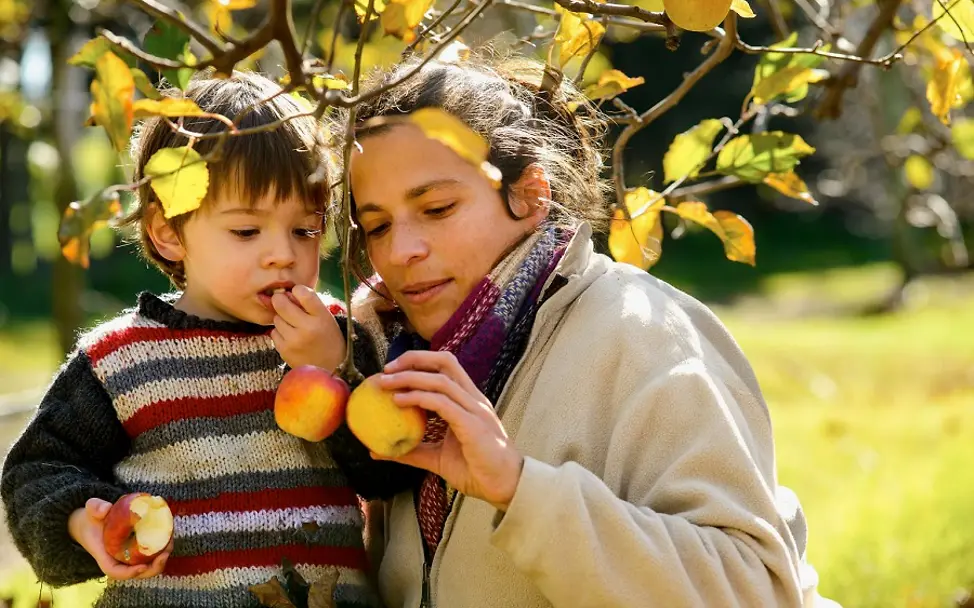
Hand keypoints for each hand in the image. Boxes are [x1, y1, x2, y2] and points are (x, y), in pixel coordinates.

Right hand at [68, 498, 172, 579]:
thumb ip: (94, 508)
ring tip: (170, 541)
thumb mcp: (90, 511)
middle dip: (153, 567)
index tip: (142, 566)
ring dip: (161, 557)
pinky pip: (152, 554)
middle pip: (138, 573)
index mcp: (105, 556)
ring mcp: (130, 557)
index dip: (129, 573)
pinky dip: (162, 547)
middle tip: (165, 553)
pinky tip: (169, 534)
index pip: (115, 571)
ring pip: (149, 565)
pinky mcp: (139, 551)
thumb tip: (105, 509)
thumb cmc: (92, 519)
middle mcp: (119, 561)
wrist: (93, 522)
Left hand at [271, 285, 344, 370]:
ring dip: (281, 319)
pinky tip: (291, 337)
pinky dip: (280, 333)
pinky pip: (274, 333)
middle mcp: (307, 328)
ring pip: (276, 318)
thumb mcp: (326, 318)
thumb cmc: (328, 338)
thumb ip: (308, 304)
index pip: (303, 293)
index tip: (297, 293)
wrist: (330, 368)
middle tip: (284, 303)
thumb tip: (284, 292)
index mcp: (322, 317)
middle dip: (281, 300)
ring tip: (293, 325)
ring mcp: (294, 340)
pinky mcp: (284, 350)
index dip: (297, 290)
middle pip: (281, 303)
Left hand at [375, 351, 523, 510]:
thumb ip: (411, 451)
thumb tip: (377, 451)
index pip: (445, 368)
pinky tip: (399, 401)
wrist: (504, 486)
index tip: (391, 371)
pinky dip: (419, 398)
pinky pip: (442, 403)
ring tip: (386, 383)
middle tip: (386, 370)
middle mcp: (473, 399)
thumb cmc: (476, 470)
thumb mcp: (436, 458)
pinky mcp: (473, 424)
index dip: (418, 362)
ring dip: (410, 377)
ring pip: (441, 380)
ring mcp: (474, 409)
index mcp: (468, 401)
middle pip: (445, 362)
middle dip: (414, 359)